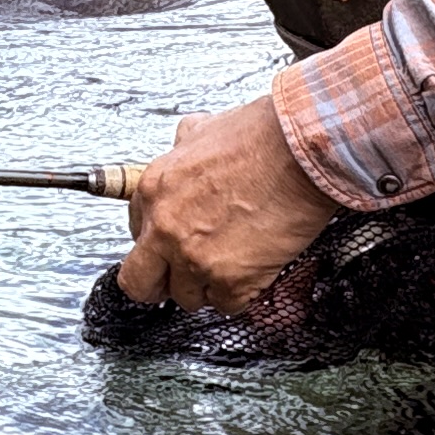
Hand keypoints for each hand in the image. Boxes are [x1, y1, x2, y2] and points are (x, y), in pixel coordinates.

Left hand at [116, 94, 343, 308]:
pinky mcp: (231, 282)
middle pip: (139, 283)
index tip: (169, 245)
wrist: (300, 153)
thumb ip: (186, 146)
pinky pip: (226, 305)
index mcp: (154, 192)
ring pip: (186, 298)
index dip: (155, 243)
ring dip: (206, 287)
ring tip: (231, 264)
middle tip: (176, 280)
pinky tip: (253, 271)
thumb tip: (186, 146)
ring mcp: (195, 260)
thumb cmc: (262, 137)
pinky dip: (241, 294)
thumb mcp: (205, 129)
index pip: (134, 234)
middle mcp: (166, 230)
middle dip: (157, 285)